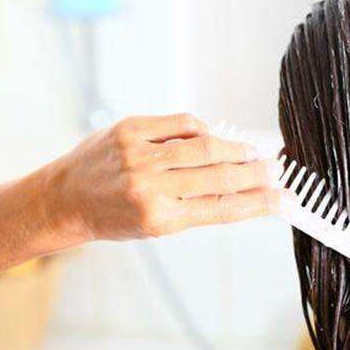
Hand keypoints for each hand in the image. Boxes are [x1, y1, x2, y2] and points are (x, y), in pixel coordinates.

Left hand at [45, 114, 281, 240]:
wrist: (65, 200)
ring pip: (205, 145)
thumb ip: (195, 206)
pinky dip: (201, 129)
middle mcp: (150, 187)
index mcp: (160, 218)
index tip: (284, 200)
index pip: (223, 209)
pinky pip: (181, 124)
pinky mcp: (130, 130)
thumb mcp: (156, 225)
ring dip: (235, 149)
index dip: (260, 203)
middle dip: (255, 173)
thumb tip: (241, 190)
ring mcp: (140, 156)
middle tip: (276, 171)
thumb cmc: (112, 216)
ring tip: (252, 153)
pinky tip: (210, 137)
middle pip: (221, 175)